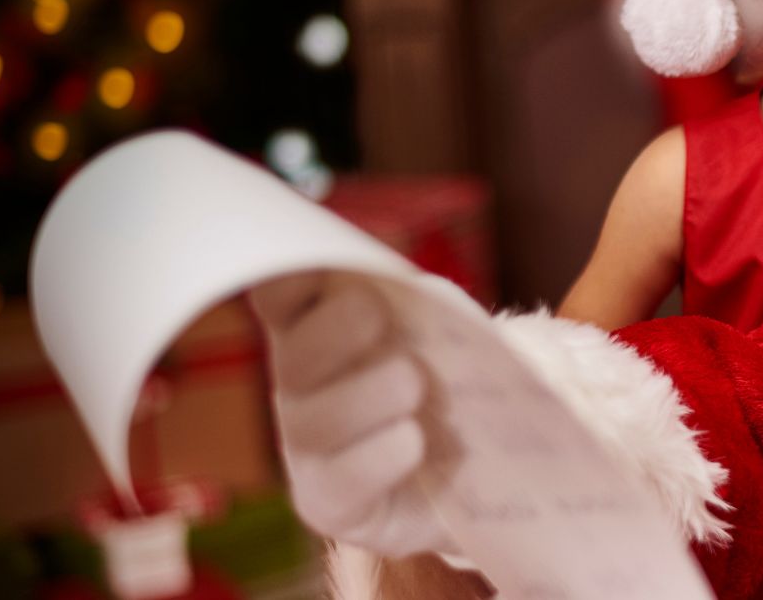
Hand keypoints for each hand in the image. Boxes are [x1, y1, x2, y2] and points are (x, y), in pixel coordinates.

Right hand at [251, 271, 454, 556]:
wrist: (481, 468)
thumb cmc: (451, 379)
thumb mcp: (442, 330)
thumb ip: (422, 303)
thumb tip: (412, 288)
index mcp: (317, 328)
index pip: (281, 294)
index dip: (285, 272)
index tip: (315, 259)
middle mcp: (302, 388)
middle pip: (293, 356)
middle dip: (332, 330)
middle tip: (374, 316)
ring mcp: (310, 450)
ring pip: (313, 422)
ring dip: (365, 394)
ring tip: (413, 384)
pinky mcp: (331, 504)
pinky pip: (339, 483)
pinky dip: (378, 457)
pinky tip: (413, 439)